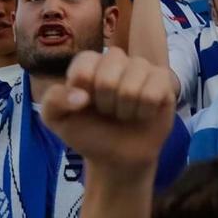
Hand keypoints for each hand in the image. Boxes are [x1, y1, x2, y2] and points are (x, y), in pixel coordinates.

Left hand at [38, 49, 176, 172]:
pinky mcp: (163, 81)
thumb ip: (53, 101)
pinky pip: (153, 93)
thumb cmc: (88, 133)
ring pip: (131, 86)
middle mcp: (115, 60)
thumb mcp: (57, 120)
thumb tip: (81, 97)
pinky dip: (144, 111)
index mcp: (88, 63)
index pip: (84, 65)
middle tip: (107, 111)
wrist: (117, 157)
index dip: (84, 92)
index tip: (85, 104)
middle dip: (104, 104)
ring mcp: (141, 68)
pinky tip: (142, 113)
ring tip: (124, 113)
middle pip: (107, 78)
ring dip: (125, 110)